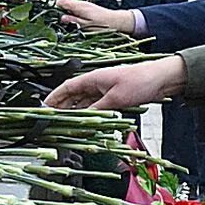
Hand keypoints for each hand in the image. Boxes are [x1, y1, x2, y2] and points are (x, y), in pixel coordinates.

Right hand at [46, 56, 187, 110]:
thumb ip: (96, 110)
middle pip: (73, 97)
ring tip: (66, 126)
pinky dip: (90, 115)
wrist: (161, 79)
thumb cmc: (140, 82)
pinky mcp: (114, 98)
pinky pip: (96, 107)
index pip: (66, 88)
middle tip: (51, 122)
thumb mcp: (115, 99)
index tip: (42, 107)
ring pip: (84, 104)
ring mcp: (105, 91)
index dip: (53, 98)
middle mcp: (96, 84)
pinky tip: (86, 124)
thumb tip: (82, 120)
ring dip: (76, 114)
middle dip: (62, 108)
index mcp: (92, 78)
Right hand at [56, 0, 135, 33]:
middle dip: (60, 12)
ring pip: (69, 8)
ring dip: (67, 14)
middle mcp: (81, 3)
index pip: (61, 1)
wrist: (116, 21)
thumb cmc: (104, 24)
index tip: (52, 16)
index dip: (54, 8)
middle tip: (62, 22)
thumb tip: (62, 18)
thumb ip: (73, 21)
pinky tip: (77, 22)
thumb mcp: (87, 26)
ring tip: (70, 23)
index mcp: (79, 6)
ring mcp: (83, 5)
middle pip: (63, 4)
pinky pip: (75, 10)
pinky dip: (73, 15)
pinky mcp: (86, 8)